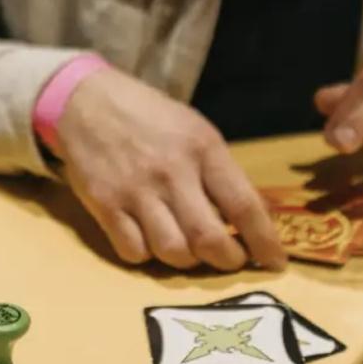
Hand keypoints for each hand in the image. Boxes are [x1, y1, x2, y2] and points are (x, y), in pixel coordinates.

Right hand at [50, 66, 284, 270]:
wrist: (87, 101)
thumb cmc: (149, 116)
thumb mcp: (195, 130)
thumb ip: (221, 171)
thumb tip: (253, 216)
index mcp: (202, 148)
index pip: (244, 205)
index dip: (264, 241)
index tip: (276, 262)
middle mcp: (171, 171)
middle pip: (209, 239)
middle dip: (228, 260)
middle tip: (232, 261)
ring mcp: (135, 191)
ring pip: (173, 252)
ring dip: (188, 261)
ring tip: (190, 251)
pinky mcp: (105, 205)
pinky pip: (134, 252)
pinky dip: (147, 256)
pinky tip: (150, 241)